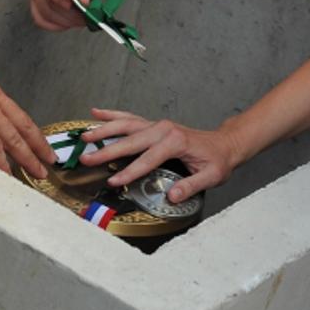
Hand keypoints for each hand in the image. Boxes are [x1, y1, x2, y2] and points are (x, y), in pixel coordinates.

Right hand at [0, 43, 54, 176]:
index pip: (12, 111)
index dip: (26, 126)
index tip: (35, 137)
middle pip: (22, 126)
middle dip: (37, 145)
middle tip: (50, 159)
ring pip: (14, 140)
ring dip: (27, 158)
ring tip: (39, 173)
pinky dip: (1, 164)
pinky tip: (8, 176)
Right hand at [77, 108, 237, 202]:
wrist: (225, 144)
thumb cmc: (218, 159)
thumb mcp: (212, 176)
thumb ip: (191, 186)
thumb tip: (172, 195)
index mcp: (175, 142)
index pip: (148, 159)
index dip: (130, 171)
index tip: (114, 180)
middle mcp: (164, 129)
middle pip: (131, 140)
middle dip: (107, 150)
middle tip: (86, 158)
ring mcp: (158, 126)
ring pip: (126, 125)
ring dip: (104, 129)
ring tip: (84, 136)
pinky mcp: (154, 126)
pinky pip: (130, 118)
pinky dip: (112, 115)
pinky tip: (96, 113)